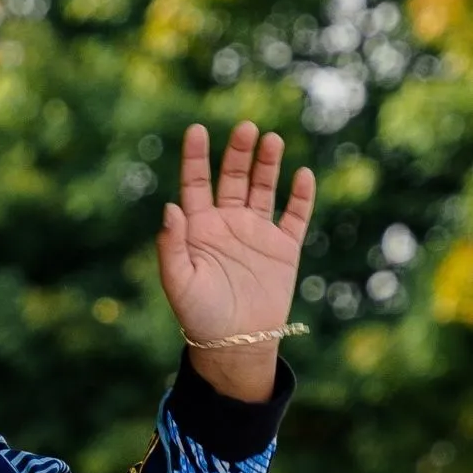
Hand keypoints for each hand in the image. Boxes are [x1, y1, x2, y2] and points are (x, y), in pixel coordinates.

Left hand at [157, 121, 315, 399]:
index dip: (196, 157)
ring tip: (271, 139)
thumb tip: (170, 207)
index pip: (196, 184)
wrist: (234, 343)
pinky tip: (302, 175)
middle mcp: (228, 225)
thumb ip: (172, 245)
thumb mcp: (179, 282)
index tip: (197, 129)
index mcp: (199, 230)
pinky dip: (301, 196)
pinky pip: (295, 216)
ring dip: (267, 164)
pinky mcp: (284, 248)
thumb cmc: (199, 317)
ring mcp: (257, 234)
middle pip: (233, 178)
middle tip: (245, 128)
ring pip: (264, 188)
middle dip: (238, 152)